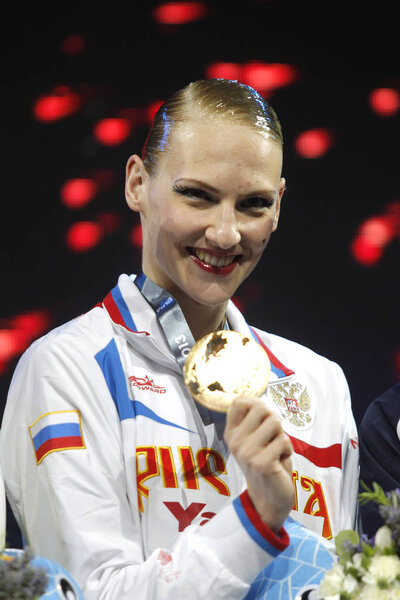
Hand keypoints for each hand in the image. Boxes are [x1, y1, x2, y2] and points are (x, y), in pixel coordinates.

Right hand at [224, 397, 293, 532]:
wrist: (268, 498)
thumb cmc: (266, 462)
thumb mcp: (254, 438)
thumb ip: (254, 420)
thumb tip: (259, 399)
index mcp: (231, 433)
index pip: (239, 402)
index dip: (256, 403)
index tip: (263, 419)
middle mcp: (235, 441)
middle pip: (261, 408)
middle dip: (274, 421)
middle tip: (272, 439)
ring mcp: (246, 452)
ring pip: (275, 422)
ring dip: (282, 436)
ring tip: (275, 451)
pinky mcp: (261, 463)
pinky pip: (284, 441)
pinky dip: (288, 450)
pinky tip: (279, 462)